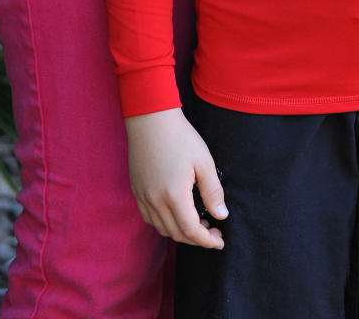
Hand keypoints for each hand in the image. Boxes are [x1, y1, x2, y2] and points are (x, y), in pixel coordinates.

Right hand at [125, 108, 227, 247]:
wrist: (151, 118)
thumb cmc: (180, 137)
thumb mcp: (204, 161)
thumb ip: (213, 191)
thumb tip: (221, 215)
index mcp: (174, 195)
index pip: (191, 231)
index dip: (207, 241)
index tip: (220, 240)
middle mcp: (155, 201)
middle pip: (176, 234)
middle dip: (196, 239)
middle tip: (213, 231)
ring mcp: (143, 197)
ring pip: (162, 229)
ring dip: (180, 233)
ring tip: (197, 223)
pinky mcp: (136, 190)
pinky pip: (149, 218)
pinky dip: (164, 224)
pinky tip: (176, 214)